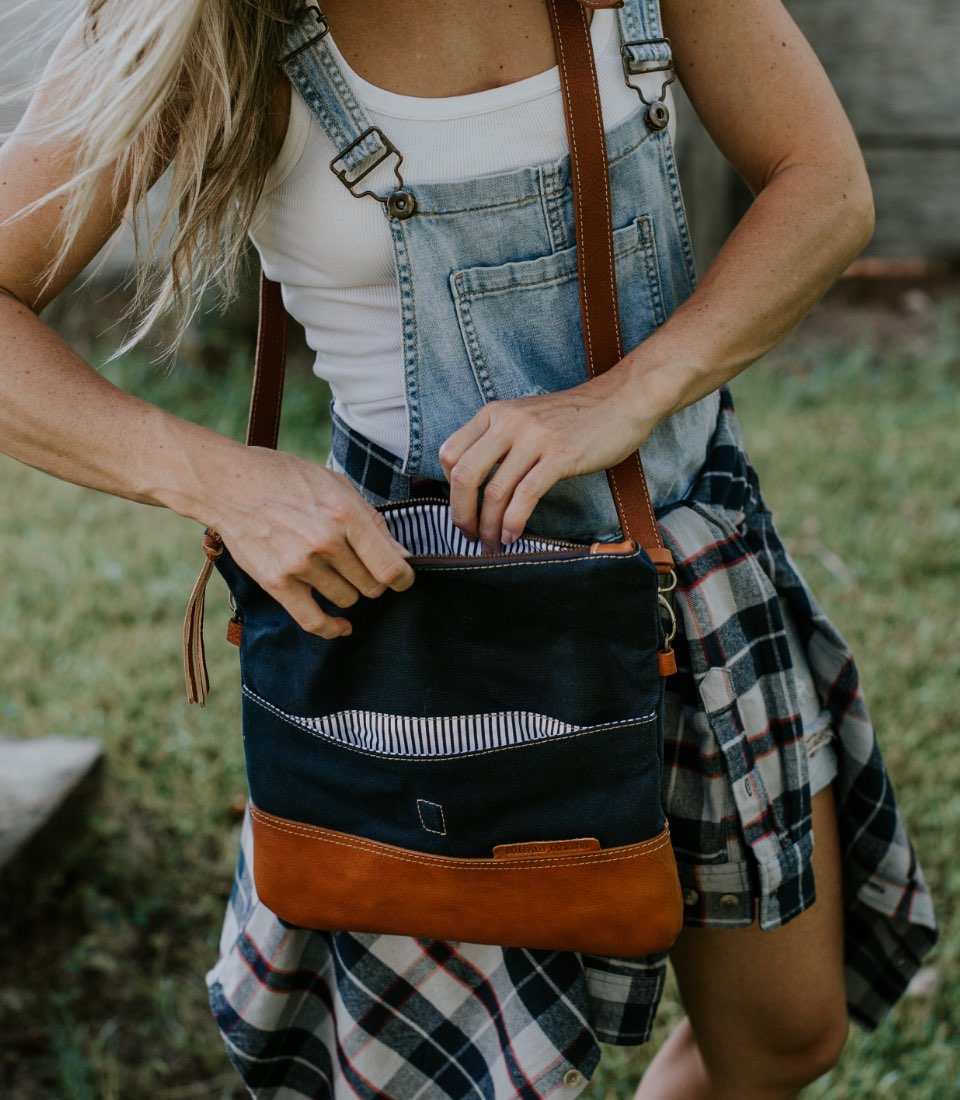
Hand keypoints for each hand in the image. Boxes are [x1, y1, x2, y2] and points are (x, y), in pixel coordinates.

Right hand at [207, 447, 413, 637]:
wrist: (228, 484)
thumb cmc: (286, 479)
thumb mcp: (337, 486)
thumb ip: (372, 522)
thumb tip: (402, 556)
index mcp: (345, 515)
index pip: (391, 567)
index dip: (404, 578)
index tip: (402, 578)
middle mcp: (325, 542)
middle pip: (371, 587)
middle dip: (373, 581)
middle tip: (360, 567)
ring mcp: (300, 565)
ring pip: (346, 600)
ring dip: (347, 591)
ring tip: (334, 571)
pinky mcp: (277, 583)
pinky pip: (314, 622)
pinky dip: (332, 628)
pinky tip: (342, 626)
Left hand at [438, 370, 652, 552]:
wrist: (621, 400)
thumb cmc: (573, 417)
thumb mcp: (525, 417)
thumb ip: (498, 441)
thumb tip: (474, 481)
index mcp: (494, 413)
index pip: (449, 454)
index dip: (448, 489)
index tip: (462, 508)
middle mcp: (508, 422)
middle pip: (464, 476)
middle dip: (461, 514)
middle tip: (468, 535)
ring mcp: (534, 438)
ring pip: (494, 491)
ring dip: (488, 526)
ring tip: (492, 544)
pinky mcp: (560, 456)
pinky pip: (525, 496)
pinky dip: (513, 522)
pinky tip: (512, 535)